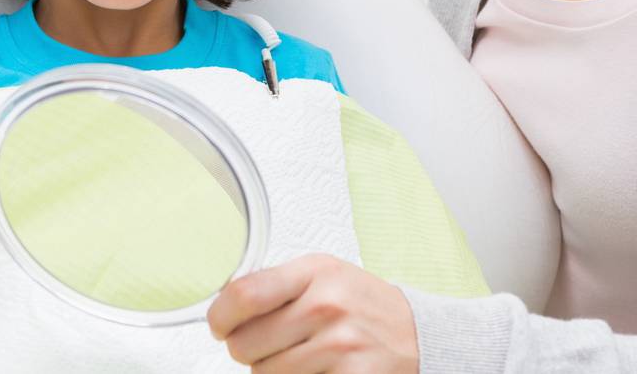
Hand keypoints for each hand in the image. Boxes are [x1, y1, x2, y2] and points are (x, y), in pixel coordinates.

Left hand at [208, 255, 418, 372]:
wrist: (417, 333)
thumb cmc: (362, 304)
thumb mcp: (323, 275)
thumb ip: (277, 285)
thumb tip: (224, 303)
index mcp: (315, 272)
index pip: (244, 295)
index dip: (220, 316)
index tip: (219, 325)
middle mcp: (326, 306)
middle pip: (245, 344)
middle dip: (246, 350)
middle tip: (266, 345)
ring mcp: (340, 346)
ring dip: (271, 371)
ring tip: (298, 357)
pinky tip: (317, 370)